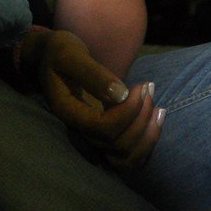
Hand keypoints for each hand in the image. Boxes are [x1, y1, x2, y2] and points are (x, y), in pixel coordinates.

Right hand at [29, 29, 162, 171]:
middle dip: (140, 118)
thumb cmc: (60, 52)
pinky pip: (129, 156)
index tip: (139, 86)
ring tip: (159, 108)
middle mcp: (80, 133)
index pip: (103, 128)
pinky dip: (147, 143)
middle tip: (149, 87)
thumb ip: (93, 75)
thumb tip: (121, 94)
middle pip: (118, 145)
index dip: (127, 112)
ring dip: (148, 136)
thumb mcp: (72, 55)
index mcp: (69, 113)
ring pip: (126, 158)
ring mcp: (92, 138)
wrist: (50, 59)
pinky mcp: (104, 137)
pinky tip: (156, 119)